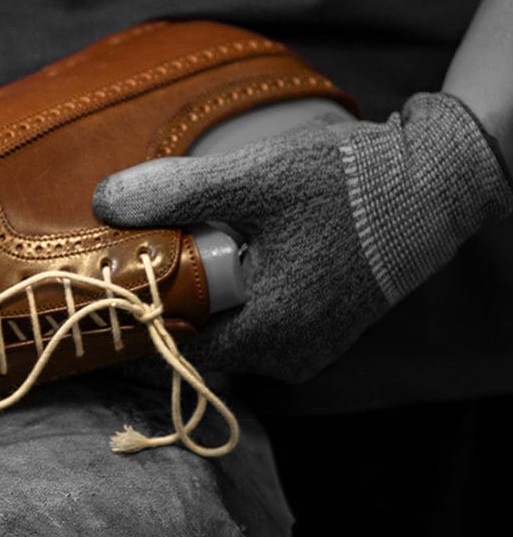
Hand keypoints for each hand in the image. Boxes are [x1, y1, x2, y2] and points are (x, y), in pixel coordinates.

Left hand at [93, 93, 512, 380]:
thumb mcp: (252, 180)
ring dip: (200, 283)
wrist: (434, 183)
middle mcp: (288, 356)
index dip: (135, 311)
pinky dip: (233, 280)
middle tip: (134, 245)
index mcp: (270, 338)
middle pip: (199, 333)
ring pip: (228, 319)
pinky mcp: (319, 319)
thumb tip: (102, 202)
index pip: (174, 348)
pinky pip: (256, 310)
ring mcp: (308, 342)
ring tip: (178, 234)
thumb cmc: (348, 186)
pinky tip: (223, 239)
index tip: (103, 278)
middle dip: (167, 291)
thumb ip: (176, 192)